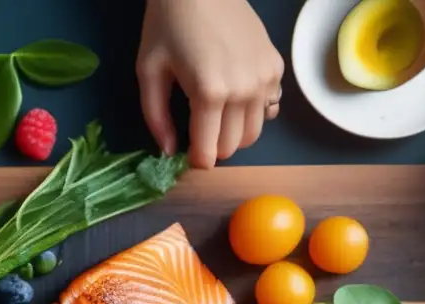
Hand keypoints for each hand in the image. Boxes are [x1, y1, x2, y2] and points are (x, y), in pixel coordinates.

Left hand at [137, 0, 283, 168]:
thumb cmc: (169, 24)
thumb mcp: (149, 71)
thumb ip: (156, 118)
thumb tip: (168, 153)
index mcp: (209, 94)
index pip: (209, 153)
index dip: (195, 159)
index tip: (186, 151)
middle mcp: (243, 91)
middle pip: (233, 147)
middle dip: (213, 146)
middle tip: (198, 127)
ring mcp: (264, 79)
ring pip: (254, 133)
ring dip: (234, 132)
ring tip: (216, 113)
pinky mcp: (275, 67)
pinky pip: (269, 108)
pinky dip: (253, 111)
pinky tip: (236, 96)